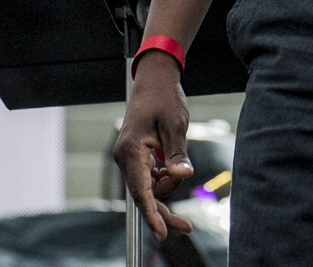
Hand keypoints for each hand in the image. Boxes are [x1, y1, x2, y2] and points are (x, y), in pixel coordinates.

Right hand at [112, 51, 194, 240]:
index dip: (152, 214)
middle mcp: (125, 157)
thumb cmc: (164, 98)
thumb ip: (177, 153)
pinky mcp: (135, 156)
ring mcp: (129, 158)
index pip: (141, 191)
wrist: (155, 80)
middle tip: (187, 226)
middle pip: (144, 195)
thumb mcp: (175, 124)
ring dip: (166, 187)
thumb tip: (184, 176)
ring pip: (148, 188)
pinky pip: (149, 178)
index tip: (162, 232)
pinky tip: (173, 168)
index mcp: (131, 150)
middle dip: (164, 210)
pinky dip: (162, 179)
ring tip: (180, 166)